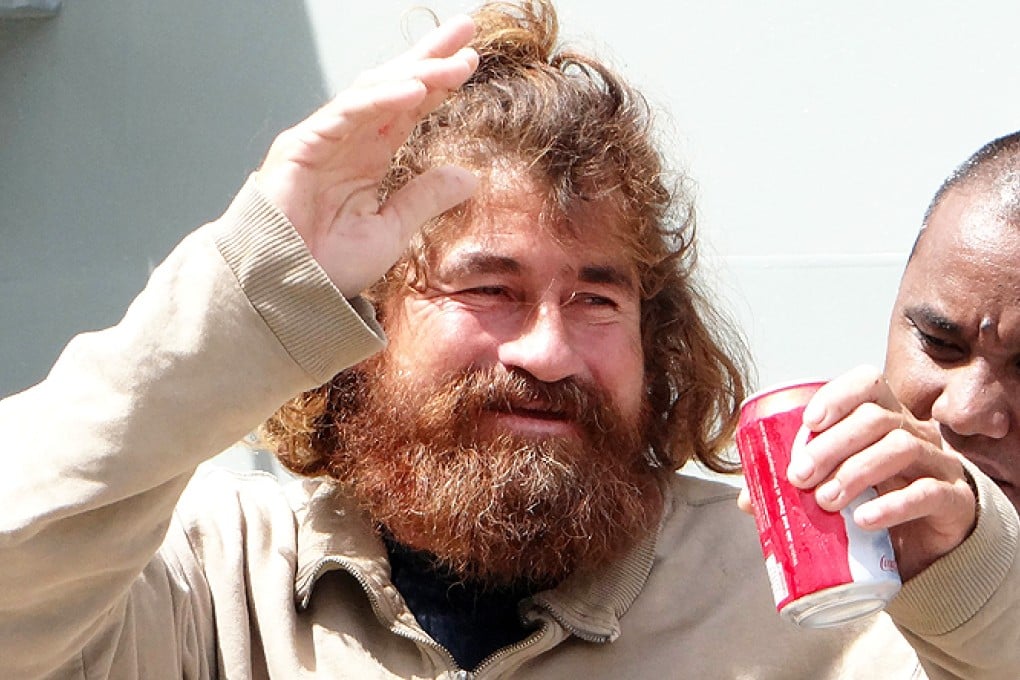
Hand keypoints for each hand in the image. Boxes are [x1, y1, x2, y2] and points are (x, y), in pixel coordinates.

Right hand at [255, 14, 479, 297]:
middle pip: (394, 84)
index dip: (440, 81)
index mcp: (369, 156)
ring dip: (417, 72)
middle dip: (430, 55)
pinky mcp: (302, 148)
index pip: (409, 106)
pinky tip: (415, 89)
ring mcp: (324, 139)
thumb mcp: (391, 231)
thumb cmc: (328, 265)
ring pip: (374, 92)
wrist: (284, 292)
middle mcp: (348, 140)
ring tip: (456, 60)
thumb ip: (425, 198)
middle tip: (467, 26)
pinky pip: (345, 115)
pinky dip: (380, 100)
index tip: (472, 58)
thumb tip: (469, 177)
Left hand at [780, 365, 975, 579]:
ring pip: (901, 448)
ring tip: (826, 501)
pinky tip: (864, 519)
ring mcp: (939, 463)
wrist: (930, 543)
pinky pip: (928, 493)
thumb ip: (798, 485)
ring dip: (856, 472)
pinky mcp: (955, 499)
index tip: (809, 421)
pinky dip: (893, 505)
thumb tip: (747, 498)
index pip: (869, 383)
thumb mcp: (837, 485)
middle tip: (799, 477)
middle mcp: (915, 431)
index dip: (838, 395)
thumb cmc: (875, 500)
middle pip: (877, 419)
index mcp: (885, 417)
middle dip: (832, 445)